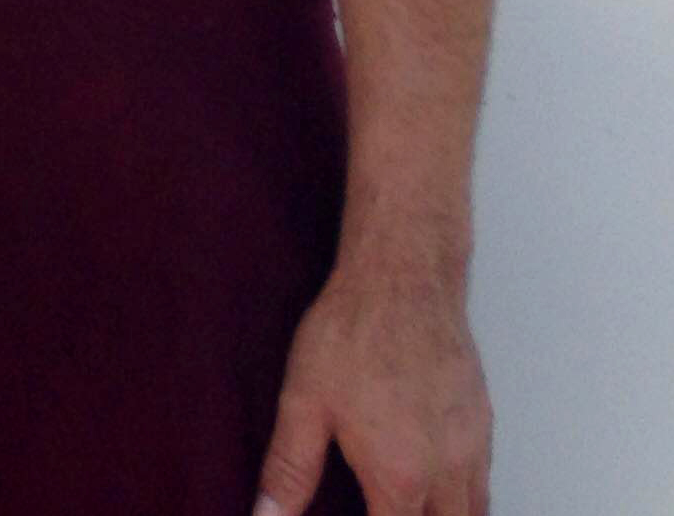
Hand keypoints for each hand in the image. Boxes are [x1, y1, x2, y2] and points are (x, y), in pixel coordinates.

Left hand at [255, 262, 491, 515]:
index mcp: (399, 477)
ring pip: (472, 515)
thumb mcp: (303, 402)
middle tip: (380, 509)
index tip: (356, 514)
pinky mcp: (484, 424)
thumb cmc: (351, 335)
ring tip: (407, 508)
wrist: (403, 281)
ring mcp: (473, 449)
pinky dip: (466, 501)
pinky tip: (438, 490)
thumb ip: (289, 470)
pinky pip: (484, 485)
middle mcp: (447, 473)